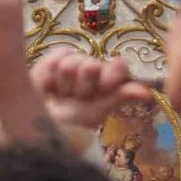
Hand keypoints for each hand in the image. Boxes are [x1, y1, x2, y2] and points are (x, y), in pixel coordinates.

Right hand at [32, 50, 152, 129]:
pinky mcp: (55, 57)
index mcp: (112, 82)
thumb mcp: (95, 113)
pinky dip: (51, 75)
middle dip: (83, 86)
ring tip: (62, 95)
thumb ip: (120, 97)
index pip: (119, 69)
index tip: (102, 88)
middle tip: (76, 98)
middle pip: (95, 65)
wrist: (32, 121)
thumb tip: (148, 91)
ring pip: (75, 63)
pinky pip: (57, 58)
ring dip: (65, 84)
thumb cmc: (68, 124)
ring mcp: (77, 61)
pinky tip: (50, 86)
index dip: (111, 76)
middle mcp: (97, 69)